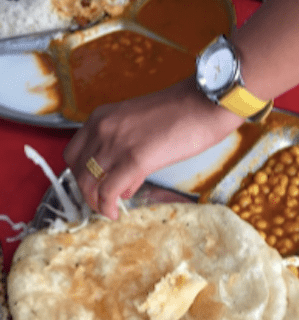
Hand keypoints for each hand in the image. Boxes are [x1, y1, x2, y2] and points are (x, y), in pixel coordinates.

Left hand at [64, 76, 241, 219]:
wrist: (203, 105)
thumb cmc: (181, 114)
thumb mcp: (142, 128)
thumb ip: (127, 153)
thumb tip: (123, 185)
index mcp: (102, 117)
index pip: (74, 152)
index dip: (80, 173)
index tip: (92, 185)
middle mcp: (102, 129)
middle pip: (77, 169)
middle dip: (85, 191)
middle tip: (99, 202)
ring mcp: (117, 144)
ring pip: (88, 183)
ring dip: (95, 202)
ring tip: (108, 211)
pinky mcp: (135, 160)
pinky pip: (108, 190)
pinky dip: (107, 207)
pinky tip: (115, 214)